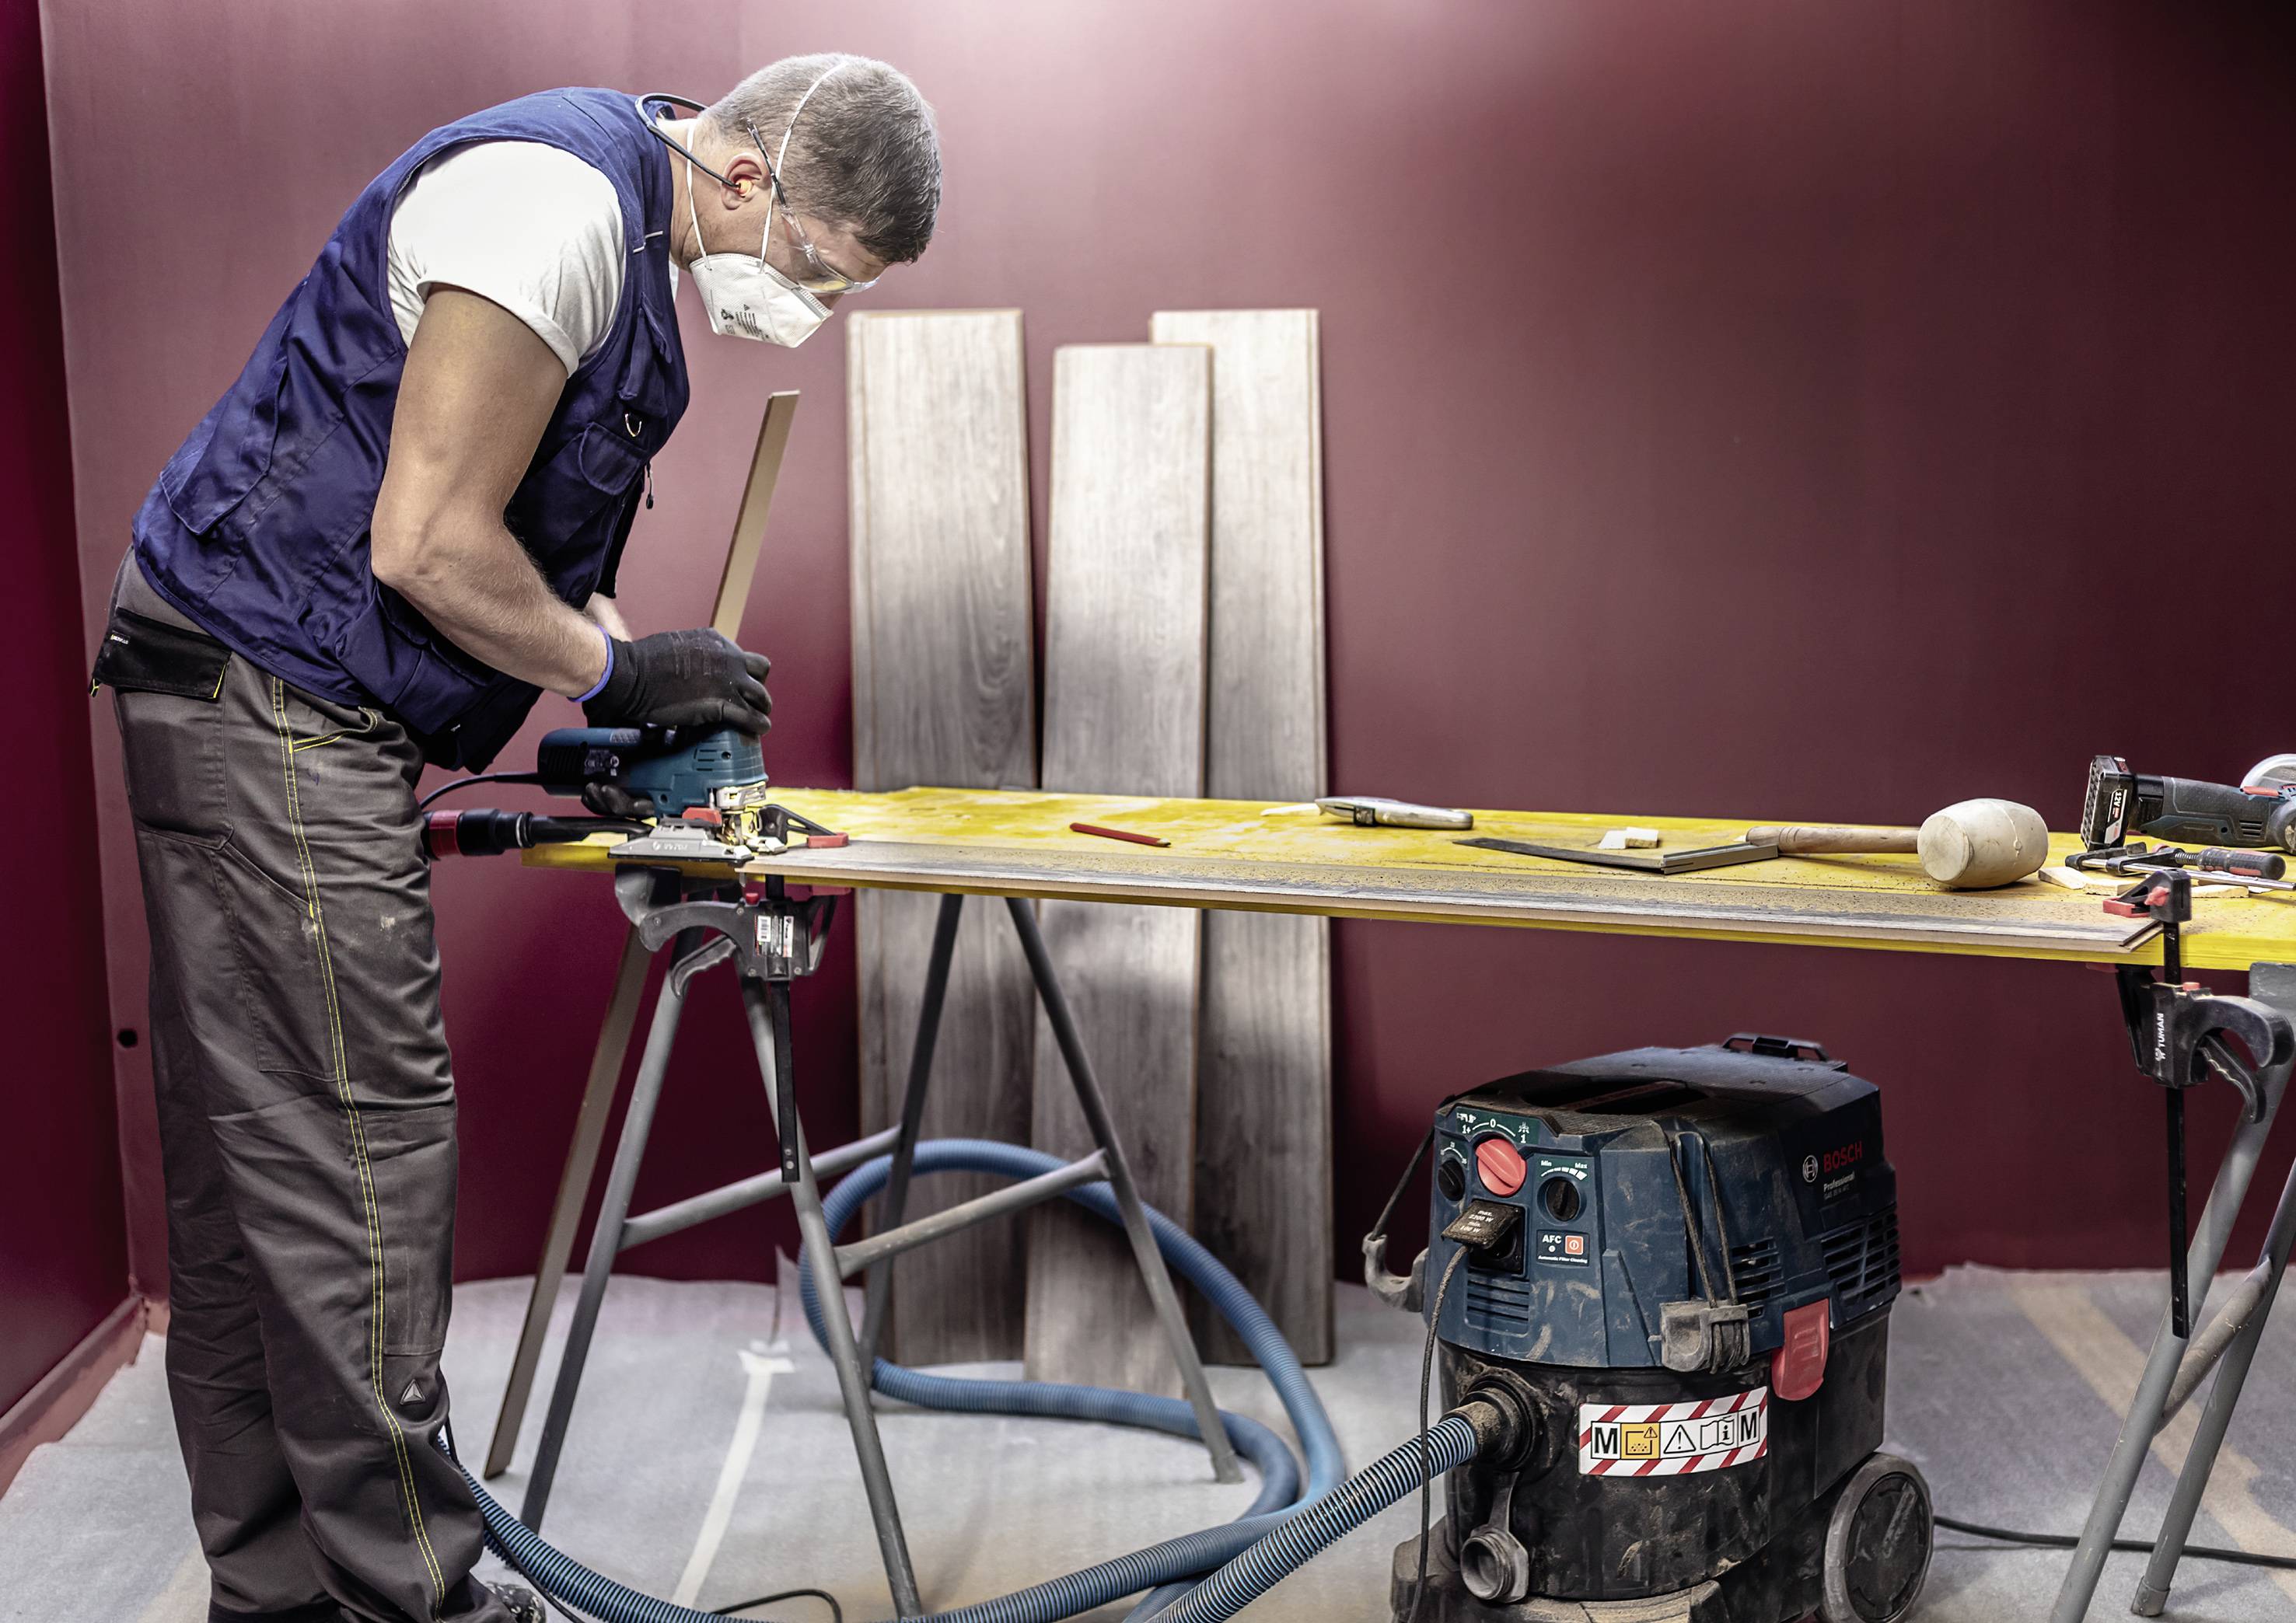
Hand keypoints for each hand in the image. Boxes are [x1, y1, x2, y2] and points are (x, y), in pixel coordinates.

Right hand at [585, 628, 771, 734]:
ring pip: (762, 696)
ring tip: (758, 718)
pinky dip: (758, 725)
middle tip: (749, 700)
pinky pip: (752, 717)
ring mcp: (729, 681)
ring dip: (761, 708)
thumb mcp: (677, 648)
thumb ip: (693, 657)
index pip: (742, 656)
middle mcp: (729, 658)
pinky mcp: (724, 704)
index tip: (737, 684)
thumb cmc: (644, 663)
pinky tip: (758, 730)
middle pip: (761, 671)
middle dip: (757, 686)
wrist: (633, 676)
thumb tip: (691, 670)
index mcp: (716, 642)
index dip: (742, 672)